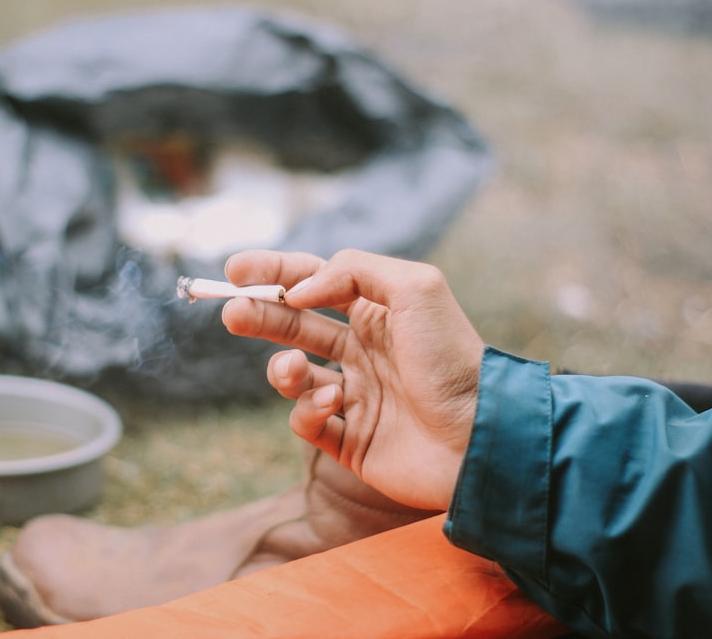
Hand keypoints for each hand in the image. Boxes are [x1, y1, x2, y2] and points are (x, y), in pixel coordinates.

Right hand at [221, 249, 484, 510]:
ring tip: (293, 370)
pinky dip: (309, 410)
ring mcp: (357, 397)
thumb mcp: (415, 287)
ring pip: (295, 376)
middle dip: (260, 316)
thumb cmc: (452, 358)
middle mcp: (365, 351)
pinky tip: (333, 403)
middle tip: (231, 312)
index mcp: (378, 312)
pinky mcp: (351, 441)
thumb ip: (353, 270)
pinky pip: (308, 422)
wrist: (480, 437)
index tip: (237, 270)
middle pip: (294, 325)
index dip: (274, 273)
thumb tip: (300, 290)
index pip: (315, 283)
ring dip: (283, 369)